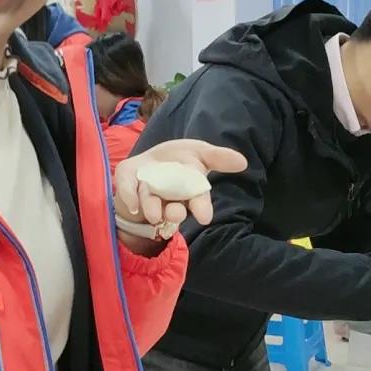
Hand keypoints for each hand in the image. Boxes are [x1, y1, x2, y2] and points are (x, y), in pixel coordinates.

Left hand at [114, 140, 247, 231]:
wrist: (149, 164)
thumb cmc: (179, 160)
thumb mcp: (199, 153)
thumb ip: (218, 157)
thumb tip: (242, 162)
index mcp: (188, 189)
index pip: (198, 200)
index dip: (201, 207)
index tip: (204, 217)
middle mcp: (168, 197)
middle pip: (174, 208)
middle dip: (175, 212)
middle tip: (176, 214)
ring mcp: (147, 193)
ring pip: (151, 204)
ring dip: (153, 207)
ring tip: (154, 213)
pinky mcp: (128, 186)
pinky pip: (127, 192)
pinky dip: (129, 197)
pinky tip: (132, 204)